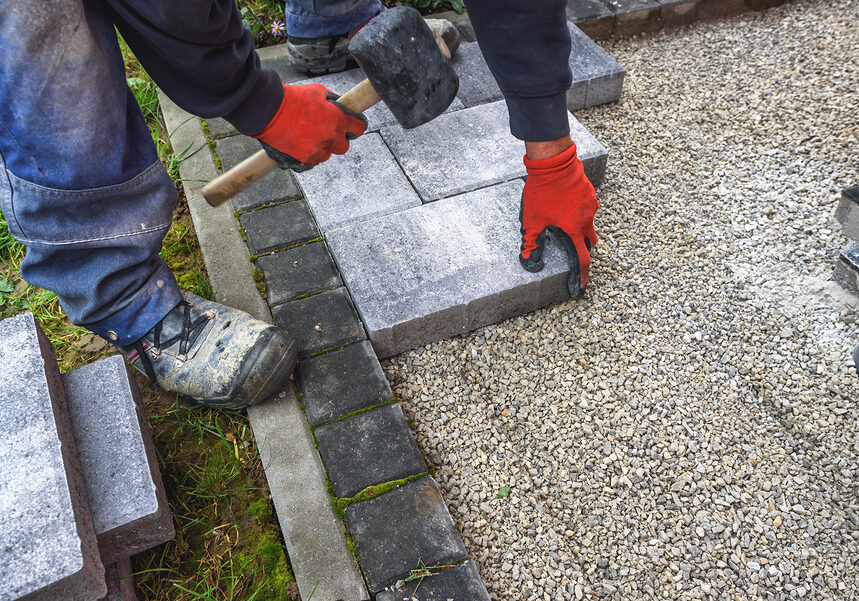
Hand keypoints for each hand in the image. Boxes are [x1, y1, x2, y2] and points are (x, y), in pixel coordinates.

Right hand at [253, 83, 366, 170]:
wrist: (267, 110)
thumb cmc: (292, 98)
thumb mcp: (318, 92)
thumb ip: (333, 102)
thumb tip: (341, 106)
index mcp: (338, 120)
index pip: (359, 128)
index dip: (355, 125)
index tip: (351, 125)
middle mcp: (331, 138)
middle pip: (344, 146)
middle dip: (338, 139)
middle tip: (325, 131)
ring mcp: (317, 151)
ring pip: (325, 154)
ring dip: (320, 147)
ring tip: (305, 135)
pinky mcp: (303, 161)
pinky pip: (310, 163)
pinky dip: (305, 156)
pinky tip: (297, 144)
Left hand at [520, 141, 597, 297]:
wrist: (554, 163)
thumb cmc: (543, 192)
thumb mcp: (532, 221)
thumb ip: (531, 243)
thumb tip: (529, 261)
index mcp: (574, 229)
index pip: (583, 258)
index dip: (583, 274)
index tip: (582, 284)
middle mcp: (587, 219)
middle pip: (589, 241)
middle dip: (582, 248)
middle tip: (570, 249)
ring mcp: (591, 205)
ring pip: (588, 223)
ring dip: (579, 227)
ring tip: (562, 222)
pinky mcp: (590, 193)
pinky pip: (587, 208)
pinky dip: (579, 212)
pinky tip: (565, 206)